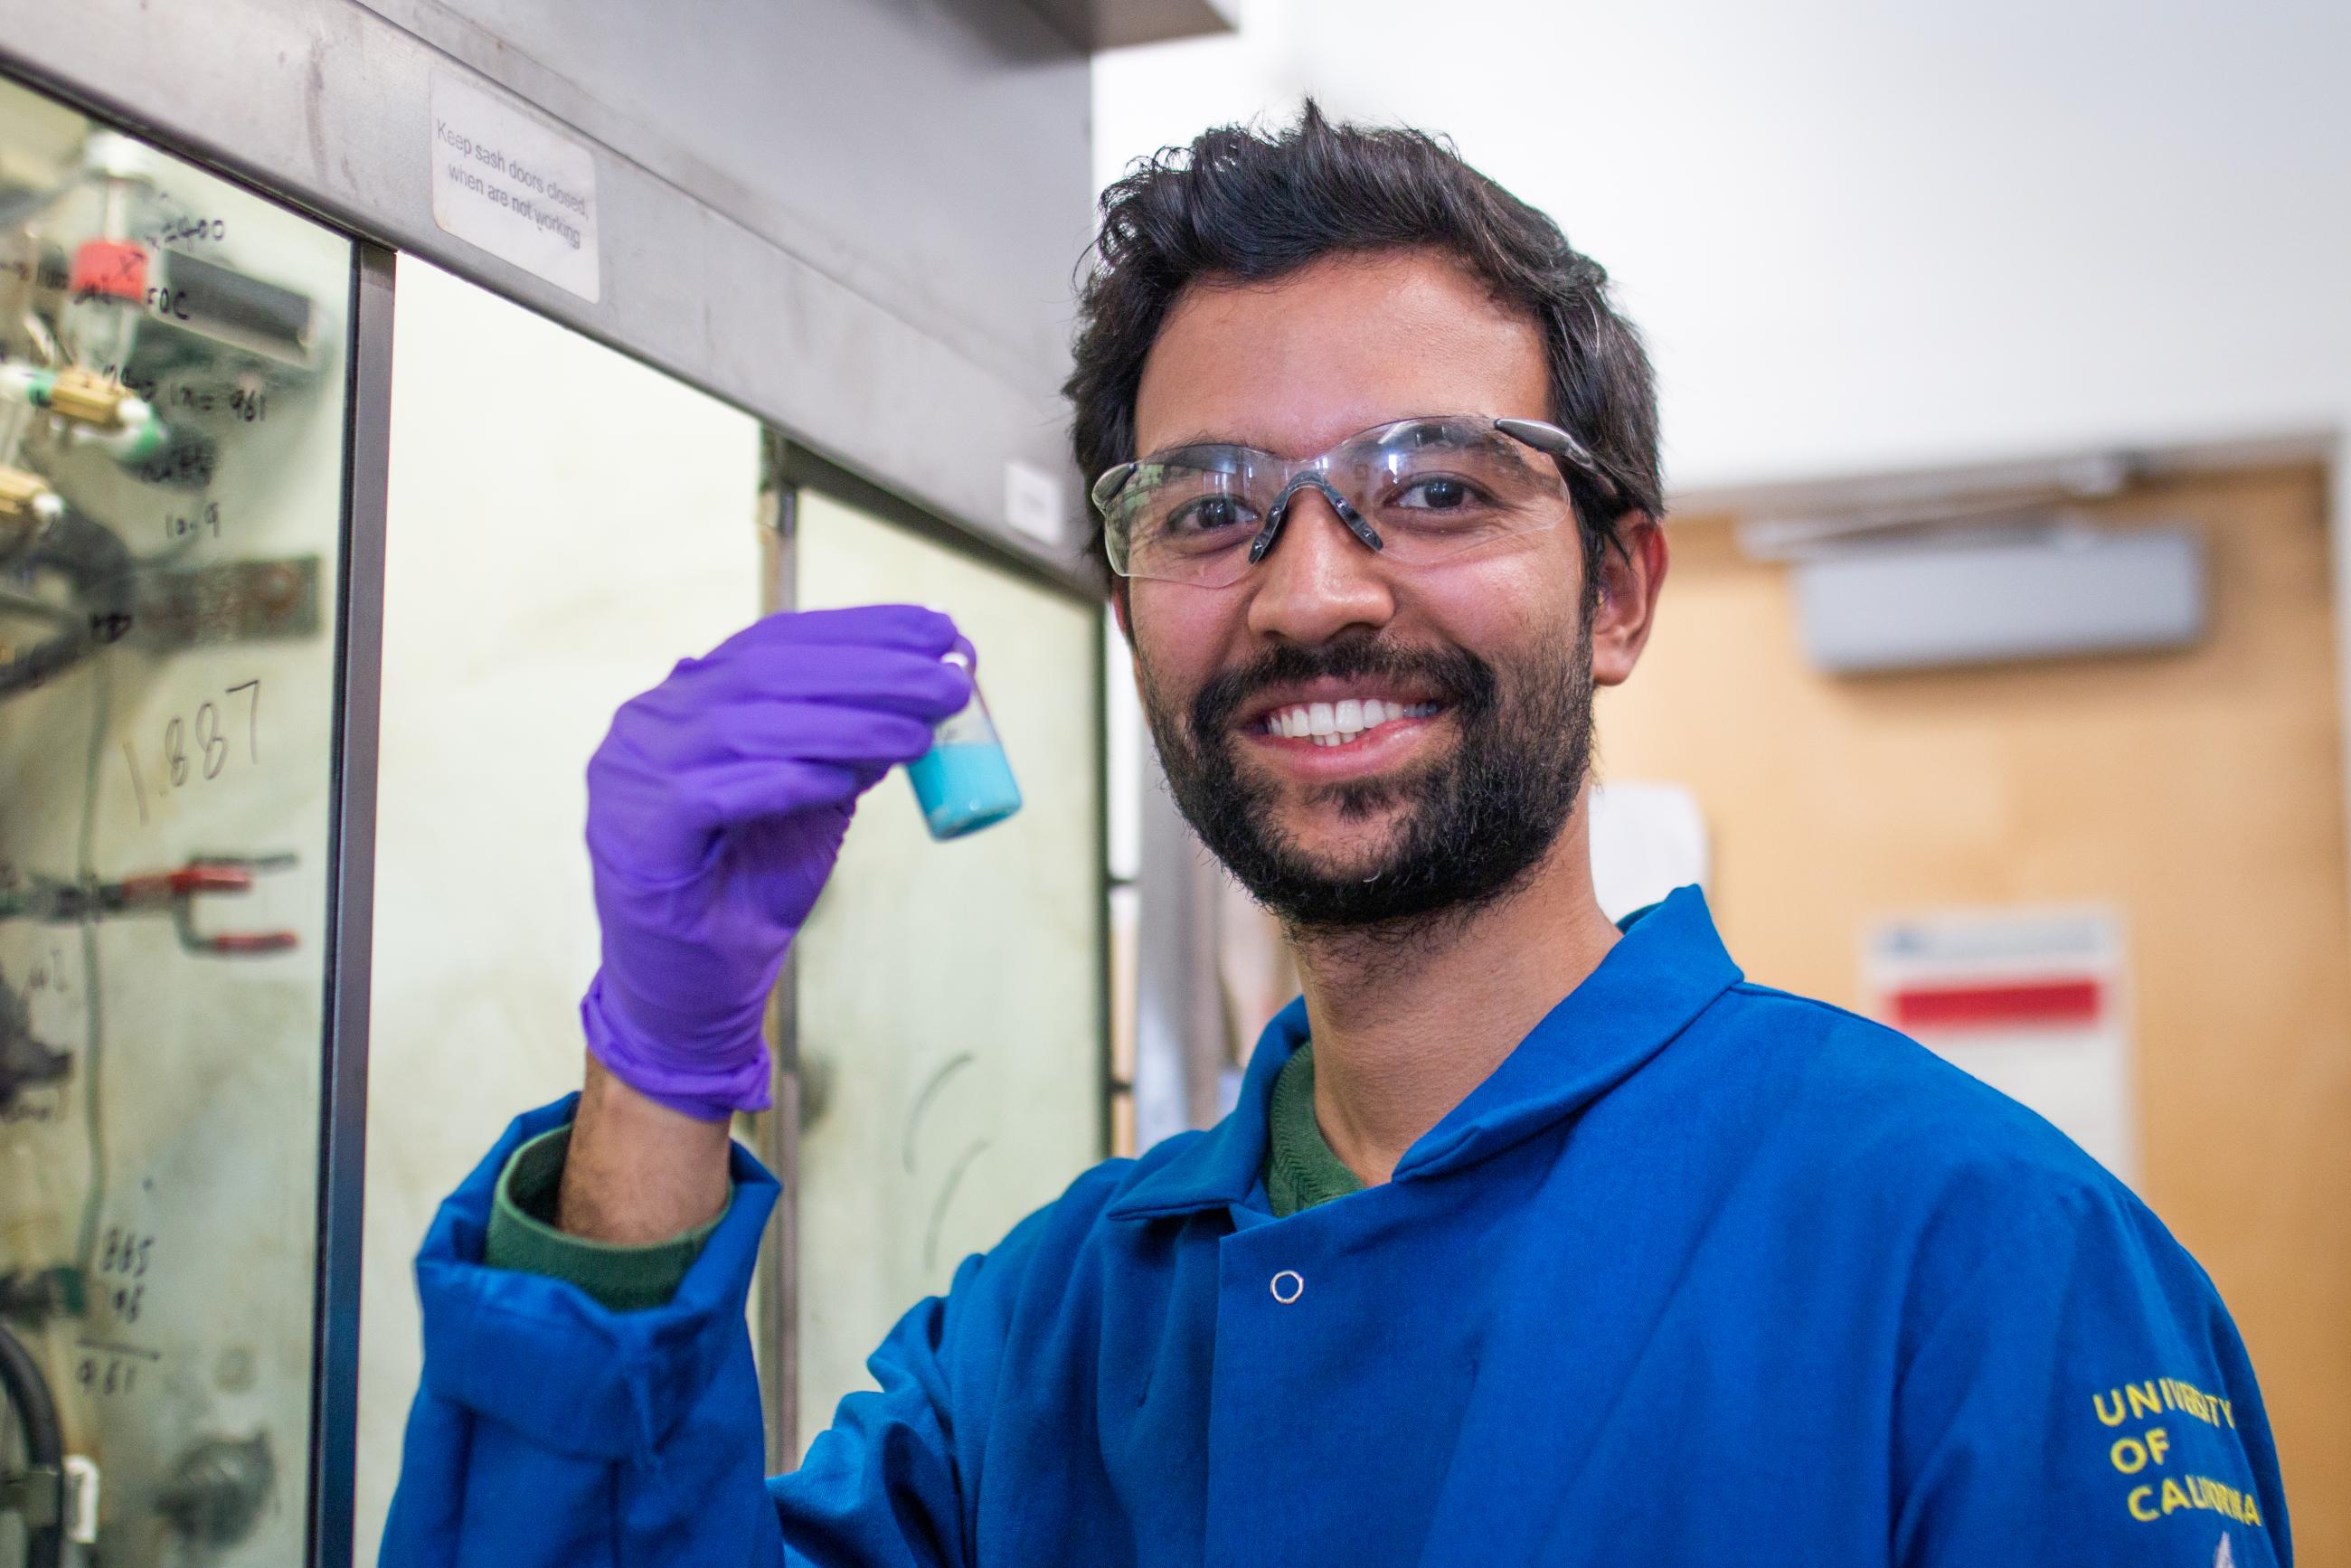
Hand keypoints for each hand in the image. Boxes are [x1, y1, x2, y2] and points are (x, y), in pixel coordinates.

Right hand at [578, 605, 972, 1119]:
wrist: (691, 992)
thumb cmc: (747, 891)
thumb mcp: (812, 803)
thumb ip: (847, 746)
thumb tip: (926, 692)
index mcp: (688, 700)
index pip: (778, 642)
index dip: (863, 631)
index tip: (941, 629)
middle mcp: (651, 723)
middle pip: (768, 673)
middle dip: (870, 671)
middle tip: (950, 679)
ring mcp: (632, 775)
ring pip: (748, 725)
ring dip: (846, 723)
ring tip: (921, 731)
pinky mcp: (636, 832)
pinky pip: (718, 791)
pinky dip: (788, 779)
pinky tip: (849, 777)